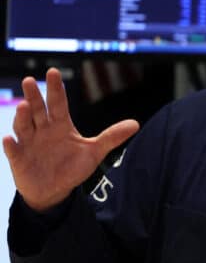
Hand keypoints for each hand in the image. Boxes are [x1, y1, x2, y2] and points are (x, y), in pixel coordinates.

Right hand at [1, 68, 138, 211]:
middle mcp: (42, 130)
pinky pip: (13, 150)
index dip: (56, 89)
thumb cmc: (72, 167)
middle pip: (37, 110)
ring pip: (23, 126)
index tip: (53, 72)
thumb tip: (136, 124)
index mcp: (60, 125)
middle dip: (34, 96)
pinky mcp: (19, 159)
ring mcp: (29, 143)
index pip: (58, 103)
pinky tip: (9, 139)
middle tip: (30, 80)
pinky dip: (11, 145)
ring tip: (24, 106)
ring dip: (22, 117)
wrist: (54, 190)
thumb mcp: (94, 152)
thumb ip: (111, 137)